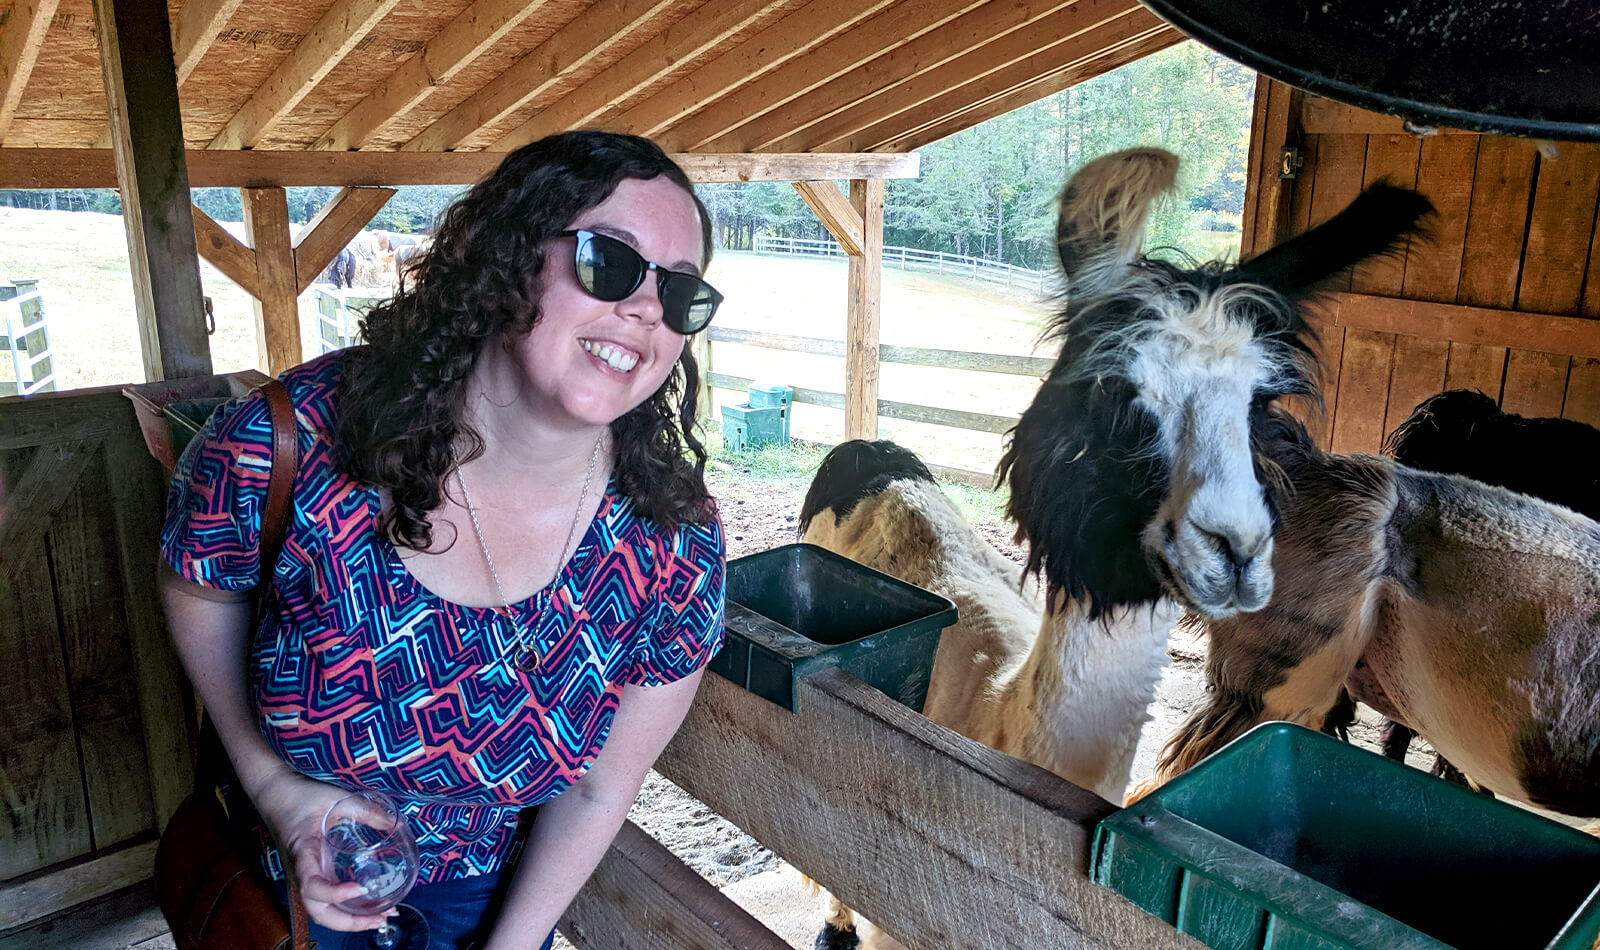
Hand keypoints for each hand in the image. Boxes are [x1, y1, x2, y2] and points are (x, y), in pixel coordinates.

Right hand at [249, 768, 397, 931]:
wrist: (274, 794)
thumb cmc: (300, 796)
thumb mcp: (334, 797)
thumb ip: (364, 810)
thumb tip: (394, 824)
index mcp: (303, 855)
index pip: (312, 887)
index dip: (334, 894)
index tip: (360, 888)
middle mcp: (301, 873)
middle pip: (319, 912)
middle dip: (349, 922)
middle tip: (382, 918)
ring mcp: (305, 876)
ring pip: (321, 910)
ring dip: (349, 920)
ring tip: (381, 916)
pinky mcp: (311, 874)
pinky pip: (324, 899)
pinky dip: (345, 907)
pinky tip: (367, 903)